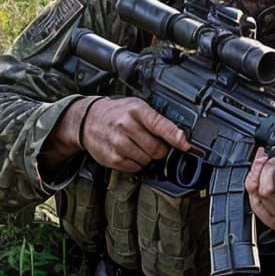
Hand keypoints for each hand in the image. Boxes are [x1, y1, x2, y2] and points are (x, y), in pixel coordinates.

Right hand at [43, 95, 190, 173]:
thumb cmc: (116, 113)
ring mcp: (118, 143)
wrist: (87, 120)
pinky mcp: (113, 158)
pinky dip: (135, 163)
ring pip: (148, 160)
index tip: (186, 145)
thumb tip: (180, 137)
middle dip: (159, 149)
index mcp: (136, 110)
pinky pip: (136, 168)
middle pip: (158, 148)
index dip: (175, 136)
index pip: (159, 124)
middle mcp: (126, 125)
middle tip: (149, 141)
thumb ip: (158, 120)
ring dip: (146, 157)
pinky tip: (127, 152)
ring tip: (135, 145)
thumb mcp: (136, 107)